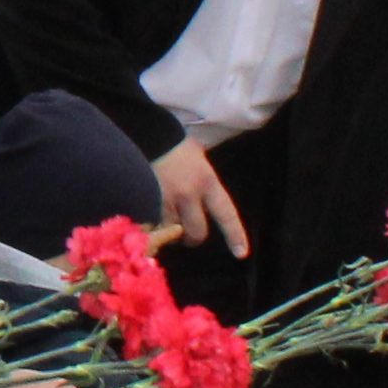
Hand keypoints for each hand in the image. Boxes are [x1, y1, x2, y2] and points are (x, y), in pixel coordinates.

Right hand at [152, 140, 250, 259]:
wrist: (148, 134)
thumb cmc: (176, 145)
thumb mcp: (200, 161)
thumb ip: (204, 185)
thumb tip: (203, 206)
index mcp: (207, 181)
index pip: (226, 214)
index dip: (235, 235)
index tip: (241, 253)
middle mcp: (189, 195)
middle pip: (196, 233)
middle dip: (191, 238)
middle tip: (185, 236)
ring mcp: (166, 201)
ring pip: (172, 232)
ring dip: (169, 231)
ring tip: (164, 221)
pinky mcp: (146, 204)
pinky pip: (152, 225)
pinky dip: (152, 225)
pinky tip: (149, 216)